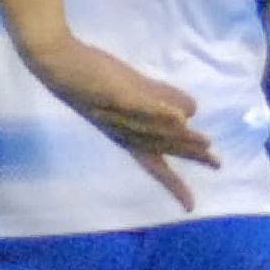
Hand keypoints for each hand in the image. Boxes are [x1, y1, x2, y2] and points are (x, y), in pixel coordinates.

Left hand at [16, 35, 219, 209]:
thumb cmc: (92, 77)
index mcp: (127, 136)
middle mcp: (124, 132)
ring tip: (207, 144)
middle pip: (163, 148)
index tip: (190, 208)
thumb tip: (189, 115)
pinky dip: (160, 112)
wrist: (54, 61)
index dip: (174, 185)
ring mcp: (118, 114)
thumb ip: (161, 101)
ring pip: (155, 130)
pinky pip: (139, 105)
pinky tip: (179, 117)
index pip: (156, 165)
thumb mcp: (131, 92)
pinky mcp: (112, 93)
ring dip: (182, 138)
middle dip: (190, 156)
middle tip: (216, 165)